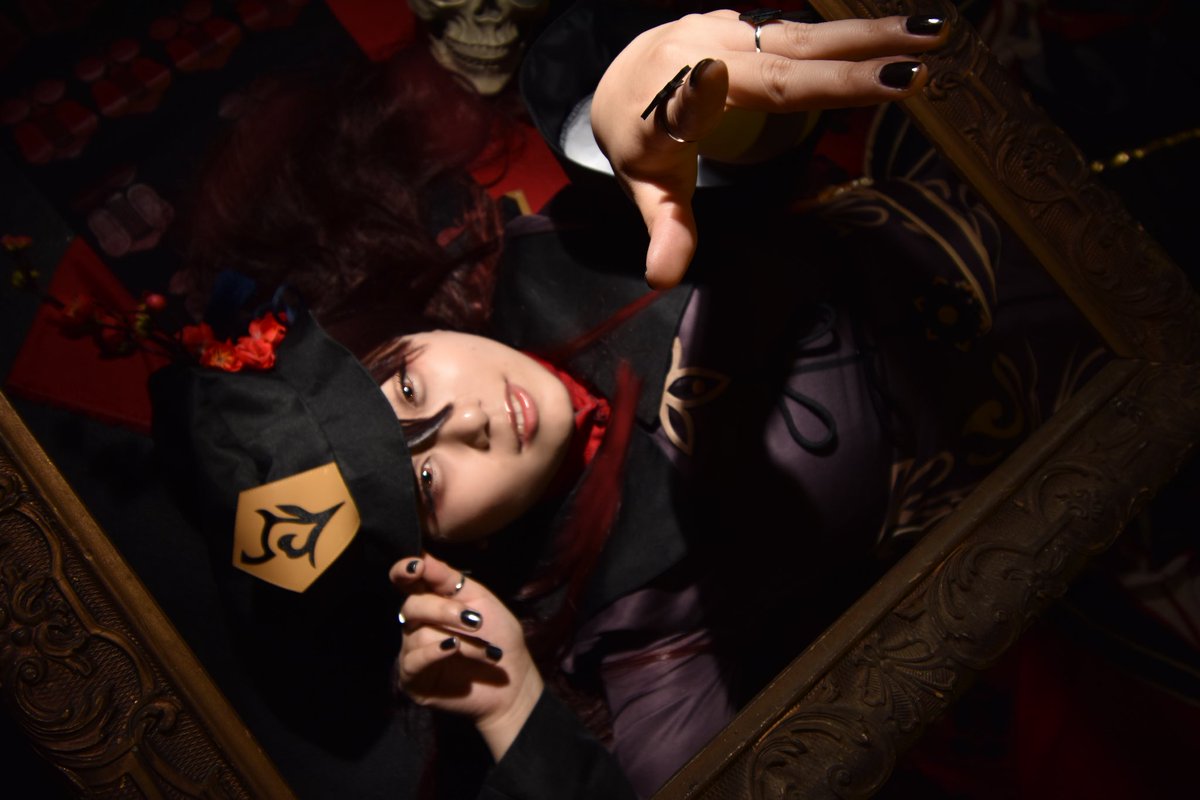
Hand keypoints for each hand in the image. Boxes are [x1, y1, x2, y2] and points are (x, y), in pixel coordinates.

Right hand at [391, 553, 543, 760]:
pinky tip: (454, 649)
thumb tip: (421, 557)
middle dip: (443, 609)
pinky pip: (413, 659)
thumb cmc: (499, 638)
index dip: (405, 570)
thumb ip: (450, 580)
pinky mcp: (412, 679)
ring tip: (485, 650)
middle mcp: (417, 624)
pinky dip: (435, 651)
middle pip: (412, 606)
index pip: (407, 581)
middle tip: (474, 620)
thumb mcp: (481, 601)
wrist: (513, 682)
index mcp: (432, 601)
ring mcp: (412, 651)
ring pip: (418, 633)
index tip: (416, 566)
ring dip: (458, 638)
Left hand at [591, 11, 949, 288]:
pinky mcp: (745, 22)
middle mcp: (697, 53)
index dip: (703, 91)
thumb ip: (666, 230)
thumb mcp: (648, 190)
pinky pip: (800, 28)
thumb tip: (664, 278)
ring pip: (799, 34)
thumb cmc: (639, 143)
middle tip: (914, 67)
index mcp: (665, 104)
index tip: (716, 78)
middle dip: (845, 66)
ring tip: (930, 33)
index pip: (689, 100)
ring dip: (866, 34)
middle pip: (776, 62)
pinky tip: (898, 30)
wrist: (621, 81)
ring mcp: (723, 29)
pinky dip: (851, 30)